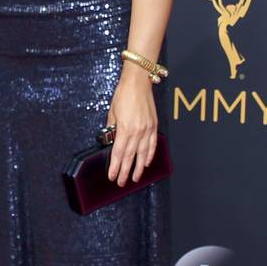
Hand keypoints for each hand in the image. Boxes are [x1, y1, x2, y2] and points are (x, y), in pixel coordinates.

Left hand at [106, 67, 156, 186]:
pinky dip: (149, 155)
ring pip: (142, 154)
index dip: (115, 166)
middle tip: (122, 182)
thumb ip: (112, 129)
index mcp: (125, 129)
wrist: (138, 83)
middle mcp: (137, 131)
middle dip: (125, 171)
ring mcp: (147, 130)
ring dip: (138, 168)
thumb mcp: (112, 113)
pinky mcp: (154, 126)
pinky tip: (146, 162)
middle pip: (130, 157)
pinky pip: (152, 144)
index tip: (112, 176)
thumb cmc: (123, 95)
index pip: (118, 153)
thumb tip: (112, 140)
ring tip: (134, 178)